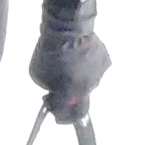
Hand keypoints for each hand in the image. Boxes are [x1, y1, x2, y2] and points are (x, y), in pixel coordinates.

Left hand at [26, 0, 107, 120]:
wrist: (67, 27)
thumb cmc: (50, 51)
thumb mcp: (38, 75)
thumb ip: (50, 89)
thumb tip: (55, 93)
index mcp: (73, 94)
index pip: (69, 115)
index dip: (61, 117)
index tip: (56, 115)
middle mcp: (89, 87)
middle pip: (81, 102)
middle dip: (70, 101)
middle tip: (60, 93)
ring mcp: (99, 73)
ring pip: (88, 83)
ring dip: (78, 80)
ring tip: (67, 67)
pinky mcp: (105, 60)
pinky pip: (95, 68)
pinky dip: (86, 66)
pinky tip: (77, 57)